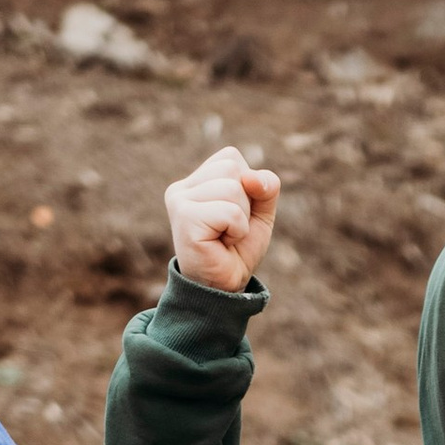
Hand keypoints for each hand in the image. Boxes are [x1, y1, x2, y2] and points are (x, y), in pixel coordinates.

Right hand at [165, 146, 280, 294]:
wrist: (224, 287)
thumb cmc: (238, 249)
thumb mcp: (260, 211)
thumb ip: (265, 186)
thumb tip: (251, 178)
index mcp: (195, 181)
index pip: (231, 157)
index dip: (247, 186)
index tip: (233, 214)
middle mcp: (181, 188)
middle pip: (232, 169)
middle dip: (244, 202)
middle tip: (229, 228)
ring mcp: (179, 202)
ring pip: (232, 189)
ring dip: (241, 219)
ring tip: (225, 236)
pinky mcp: (184, 219)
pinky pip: (230, 212)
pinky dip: (237, 230)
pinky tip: (221, 243)